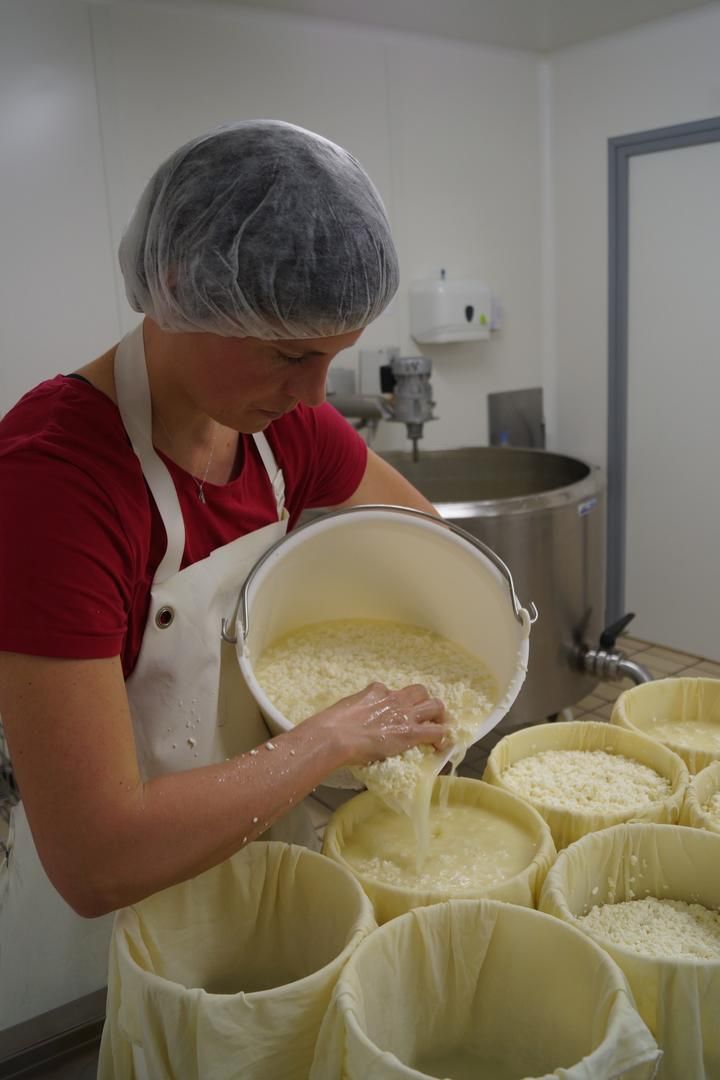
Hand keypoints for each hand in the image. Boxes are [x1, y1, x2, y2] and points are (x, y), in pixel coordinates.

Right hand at [307, 681, 447, 767]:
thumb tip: (357, 715)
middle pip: (421, 691)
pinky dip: (440, 738)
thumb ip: (358, 707)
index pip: (393, 690)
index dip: (396, 701)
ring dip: (438, 716)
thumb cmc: (334, 723)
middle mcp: (395, 698)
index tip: (395, 711)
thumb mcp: (348, 706)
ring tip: (437, 726)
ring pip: (435, 706)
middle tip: (423, 715)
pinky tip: (439, 746)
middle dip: (424, 701)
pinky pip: (436, 732)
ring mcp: (405, 715)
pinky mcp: (410, 732)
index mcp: (377, 691)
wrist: (336, 735)